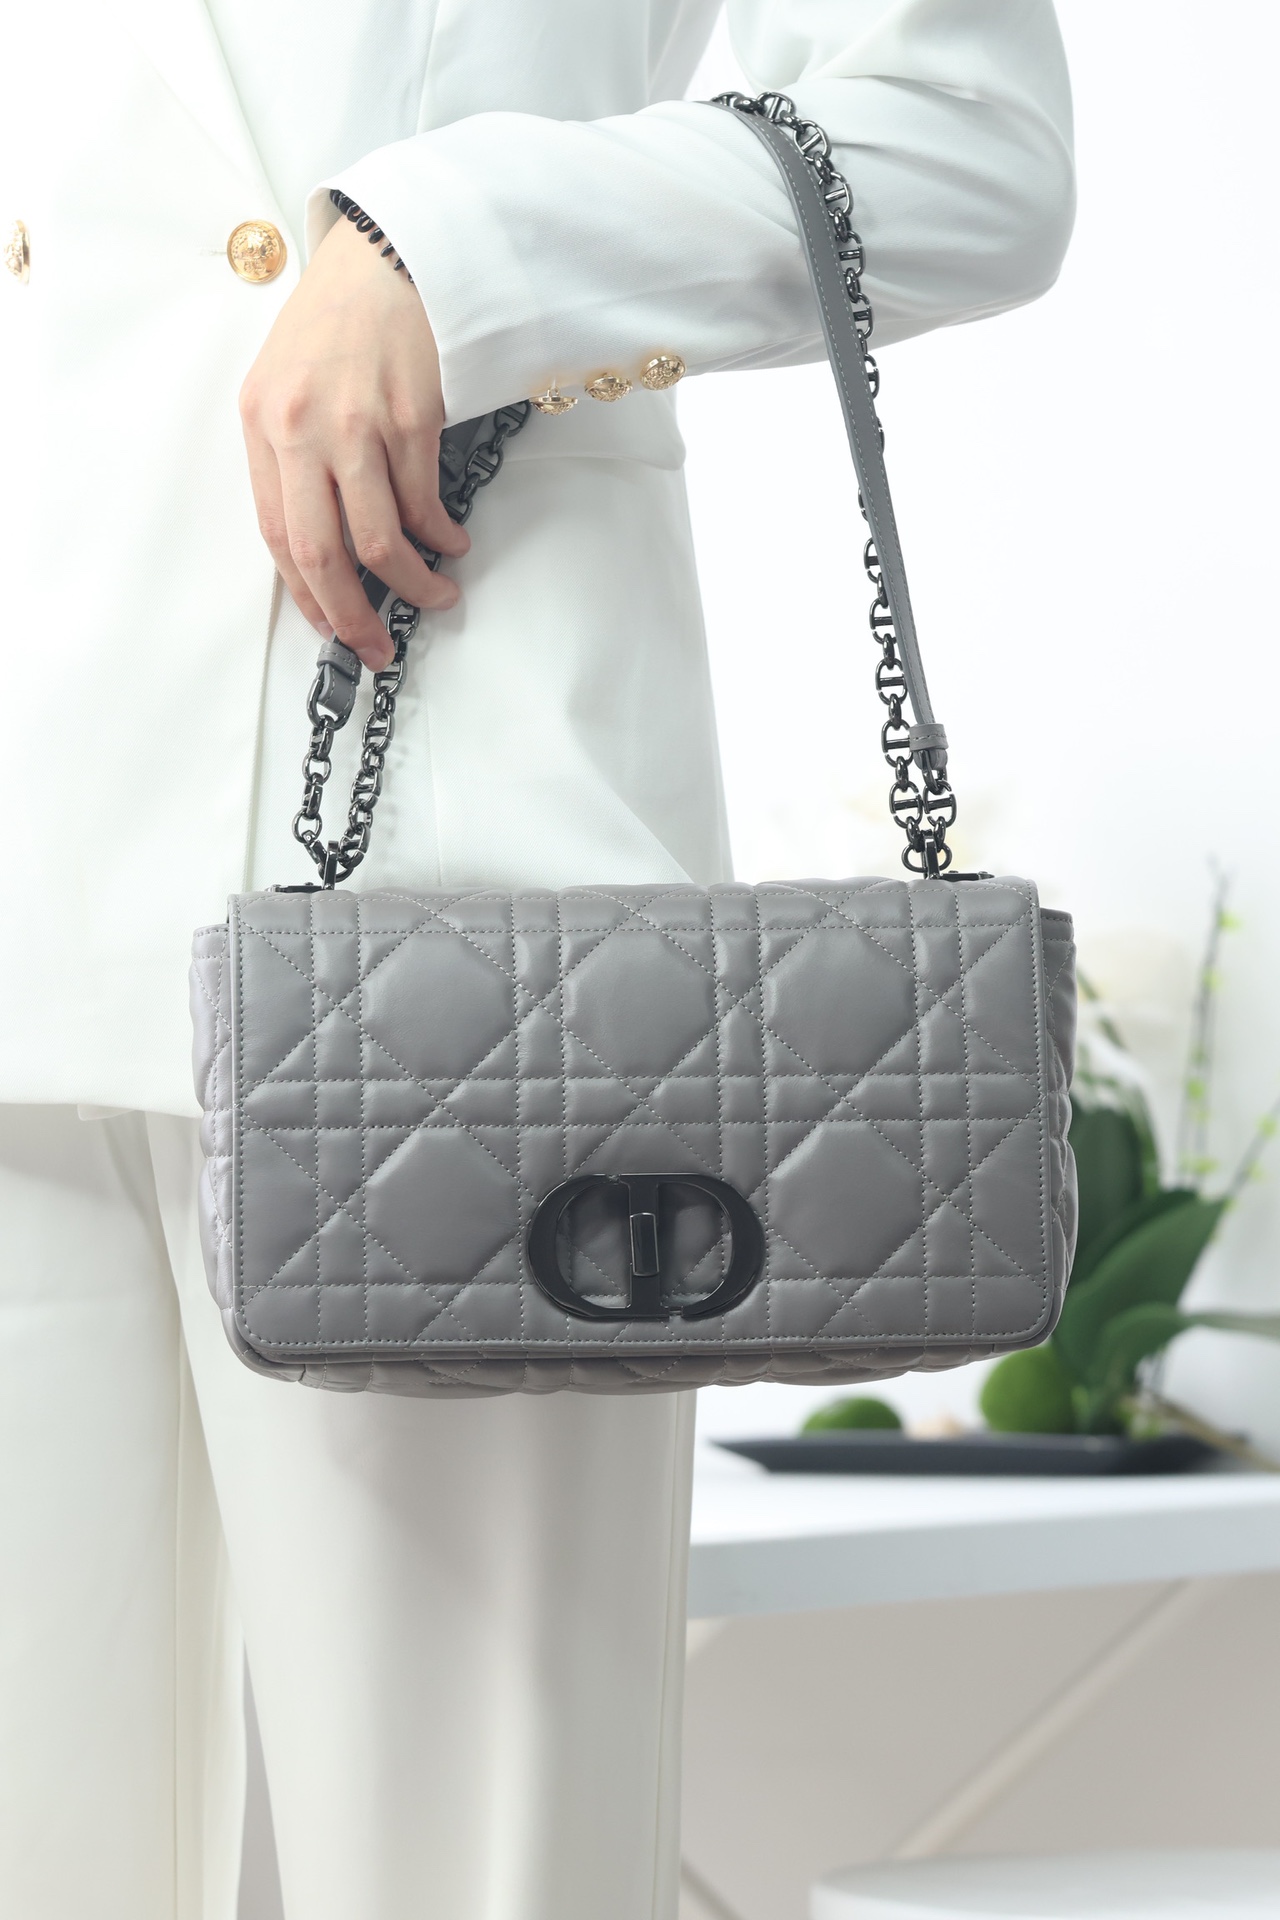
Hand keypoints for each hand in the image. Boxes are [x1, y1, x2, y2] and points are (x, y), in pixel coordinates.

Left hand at [239, 214, 466, 669]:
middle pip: (323, 552)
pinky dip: (439, 535)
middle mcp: (301, 428)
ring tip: (436, 595)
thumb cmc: (335, 324)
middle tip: (378, 646)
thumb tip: (323, 546)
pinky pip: (423, 502)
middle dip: (353, 614)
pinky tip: (451, 542)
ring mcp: (357, 424)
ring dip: (413, 583)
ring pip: (381, 538)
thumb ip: (291, 458)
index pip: (278, 536)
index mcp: (261, 423)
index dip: (308, 596)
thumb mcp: (285, 385)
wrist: (385, 258)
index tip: (333, 629)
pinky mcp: (411, 418)